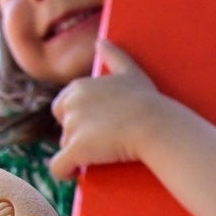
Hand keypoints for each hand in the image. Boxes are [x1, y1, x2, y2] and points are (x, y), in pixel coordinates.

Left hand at [49, 40, 174, 179]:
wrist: (156, 125)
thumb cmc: (148, 101)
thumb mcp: (131, 73)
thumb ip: (114, 56)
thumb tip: (101, 41)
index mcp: (78, 87)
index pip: (64, 106)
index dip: (81, 118)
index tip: (101, 126)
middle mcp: (70, 105)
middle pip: (64, 127)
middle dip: (77, 135)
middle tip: (103, 142)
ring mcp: (72, 128)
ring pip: (65, 147)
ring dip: (79, 153)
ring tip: (103, 156)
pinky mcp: (76, 150)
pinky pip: (59, 166)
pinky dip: (65, 172)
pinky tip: (75, 174)